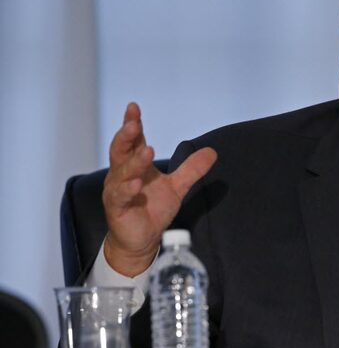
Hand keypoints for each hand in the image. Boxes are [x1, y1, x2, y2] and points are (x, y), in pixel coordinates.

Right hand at [102, 103, 216, 276]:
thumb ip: (191, 169)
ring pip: (122, 172)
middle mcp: (122, 174)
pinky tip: (136, 184)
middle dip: (126, 136)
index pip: (133, 140)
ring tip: (146, 152)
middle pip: (120, 150)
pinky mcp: (116, 208)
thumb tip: (212, 151)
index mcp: (134, 165)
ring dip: (134, 162)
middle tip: (134, 124)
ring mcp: (117, 190)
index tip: (134, 107)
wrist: (142, 240)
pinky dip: (128, 189)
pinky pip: (120, 196)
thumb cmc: (152, 209)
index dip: (132, 123)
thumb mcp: (177, 187)